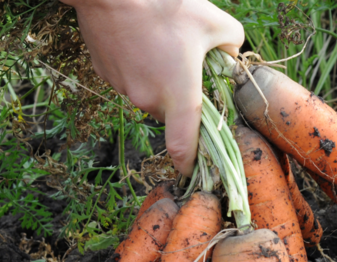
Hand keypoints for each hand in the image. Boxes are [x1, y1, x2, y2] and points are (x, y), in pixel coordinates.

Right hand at [62, 0, 244, 175]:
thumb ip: (233, 44)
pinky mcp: (103, 72)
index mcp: (178, 96)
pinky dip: (139, 67)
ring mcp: (122, 87)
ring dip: (160, 79)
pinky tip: (142, 38)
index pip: (183, 146)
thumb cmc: (165, 4)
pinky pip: (129, 78)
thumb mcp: (215, 21)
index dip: (190, 163)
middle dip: (183, 97)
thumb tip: (231, 55)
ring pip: (150, 94)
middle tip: (191, 65)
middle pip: (172, 112)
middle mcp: (148, 100)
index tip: (194, 170)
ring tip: (163, 43)